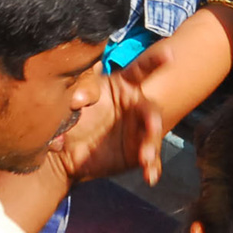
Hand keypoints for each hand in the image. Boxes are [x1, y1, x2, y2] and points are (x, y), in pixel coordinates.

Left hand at [57, 43, 171, 186]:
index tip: (168, 55)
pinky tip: (150, 177)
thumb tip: (76, 100)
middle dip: (153, 118)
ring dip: (151, 145)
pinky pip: (149, 160)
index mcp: (122, 85)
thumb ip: (77, 94)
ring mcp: (139, 130)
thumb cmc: (71, 116)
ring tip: (145, 157)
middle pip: (150, 108)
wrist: (64, 152)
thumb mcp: (73, 99)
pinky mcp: (137, 153)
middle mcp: (135, 106)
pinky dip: (152, 168)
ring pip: (152, 135)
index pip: (139, 71)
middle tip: (153, 126)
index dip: (154, 62)